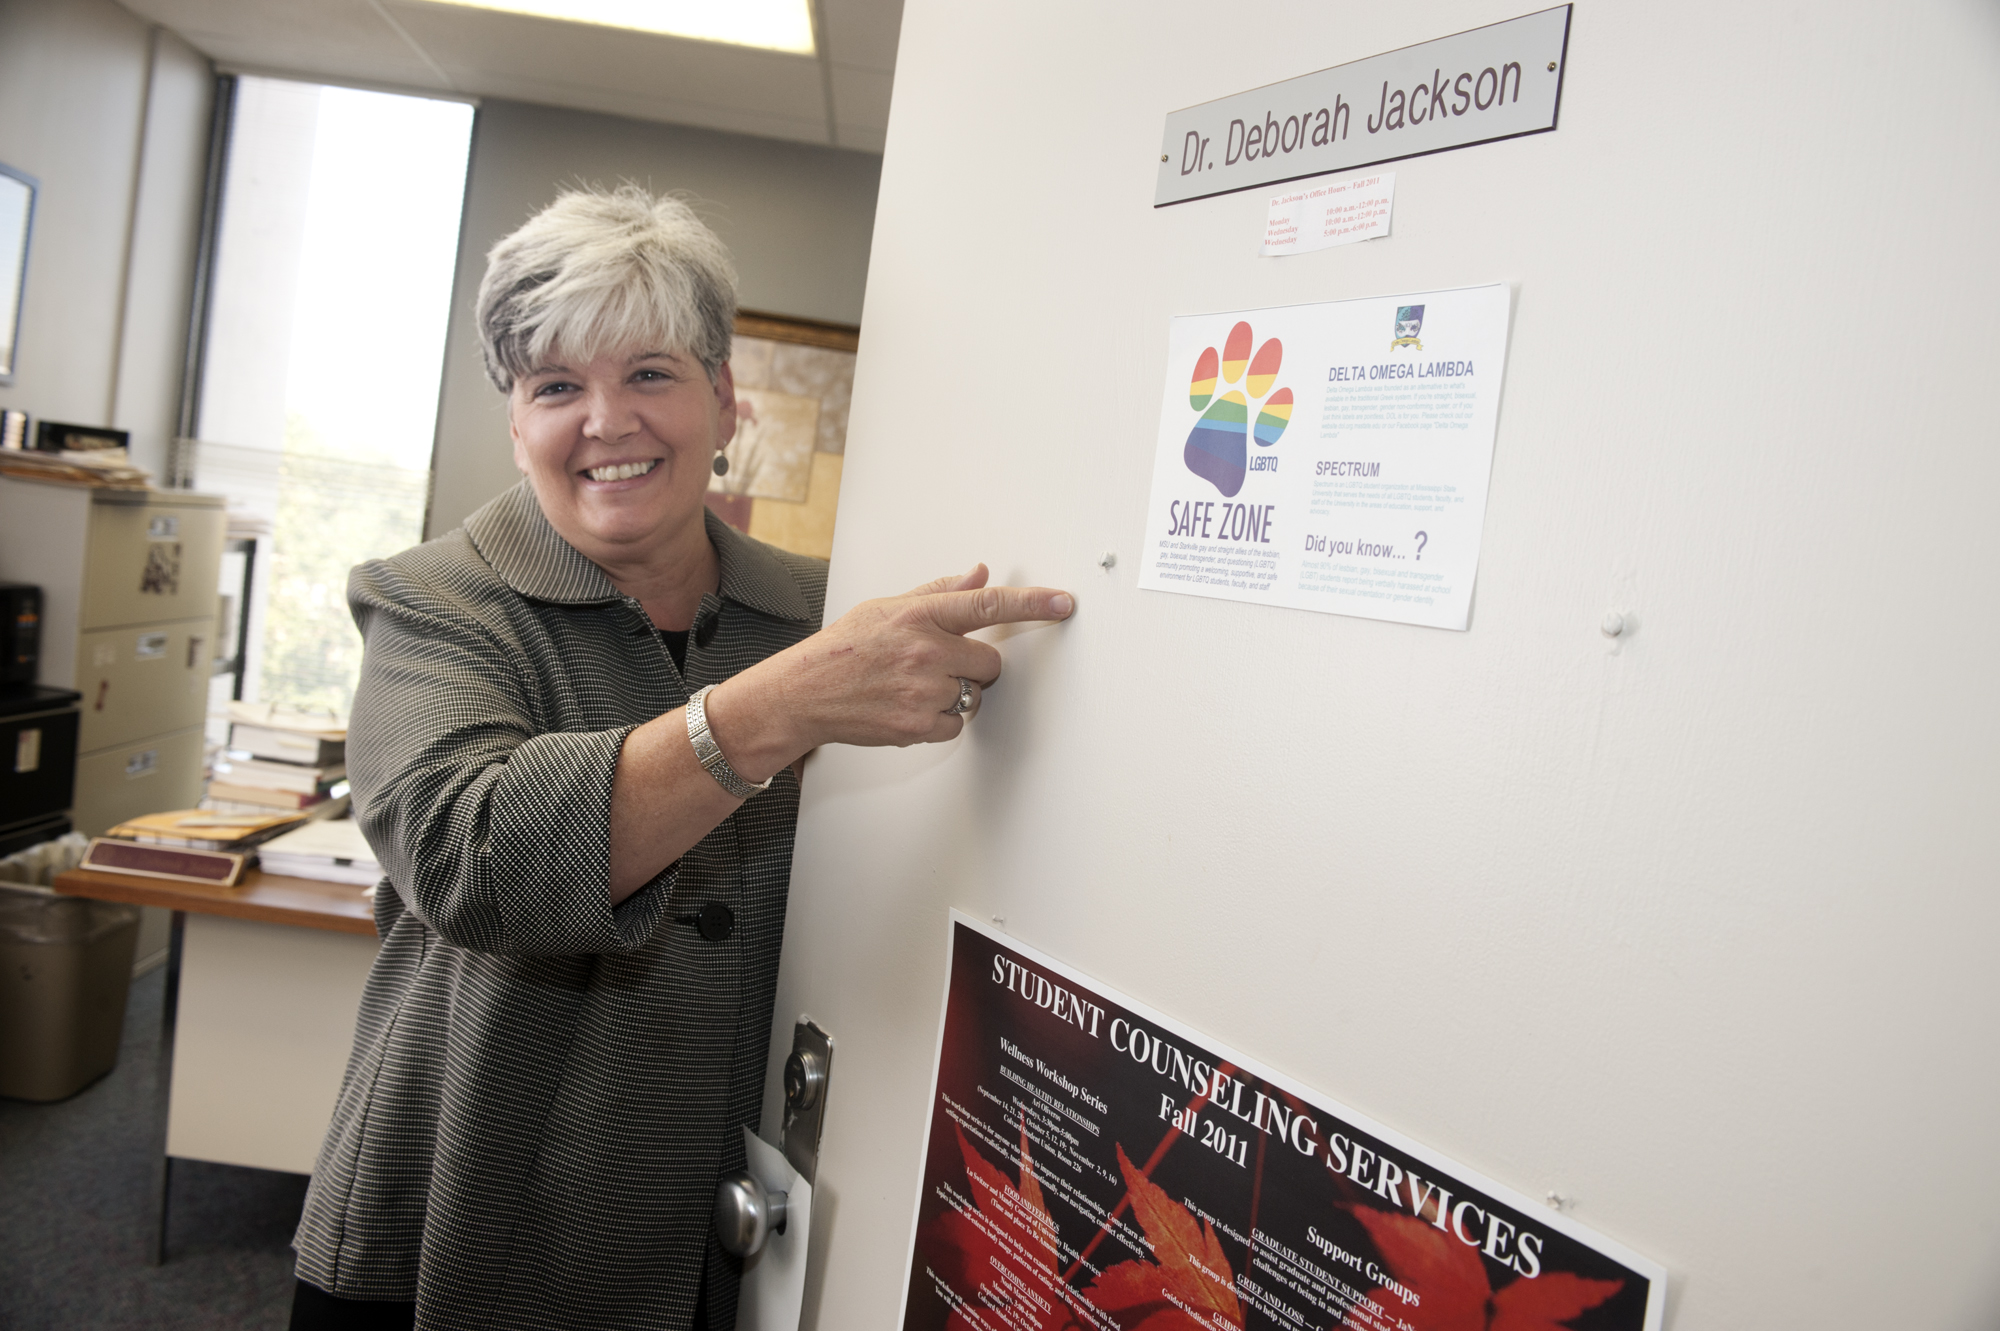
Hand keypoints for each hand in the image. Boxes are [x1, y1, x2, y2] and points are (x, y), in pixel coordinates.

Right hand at [705, 564, 1073, 774]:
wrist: (803, 692)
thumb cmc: (844, 648)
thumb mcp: (887, 606)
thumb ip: (940, 592)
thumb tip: (980, 573)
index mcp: (920, 614)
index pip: (989, 604)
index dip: (1033, 603)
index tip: (1063, 603)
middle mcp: (926, 650)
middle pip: (990, 663)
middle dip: (975, 666)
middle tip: (938, 664)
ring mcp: (923, 690)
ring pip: (972, 696)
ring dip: (953, 694)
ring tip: (911, 686)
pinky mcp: (918, 725)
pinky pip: (955, 725)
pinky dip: (939, 720)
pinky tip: (907, 707)